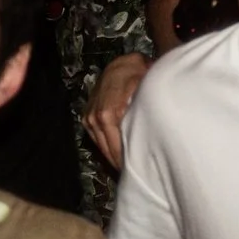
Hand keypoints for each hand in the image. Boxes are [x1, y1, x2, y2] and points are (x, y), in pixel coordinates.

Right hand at [87, 53, 150, 167]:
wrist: (120, 64)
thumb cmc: (138, 74)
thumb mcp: (147, 84)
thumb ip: (148, 102)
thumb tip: (152, 123)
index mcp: (111, 111)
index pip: (117, 142)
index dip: (126, 156)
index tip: (136, 167)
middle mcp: (97, 116)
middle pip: (108, 147)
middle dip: (119, 160)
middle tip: (132, 173)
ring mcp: (89, 117)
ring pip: (101, 144)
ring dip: (112, 156)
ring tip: (125, 168)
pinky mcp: (86, 118)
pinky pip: (96, 138)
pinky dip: (106, 147)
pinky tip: (116, 157)